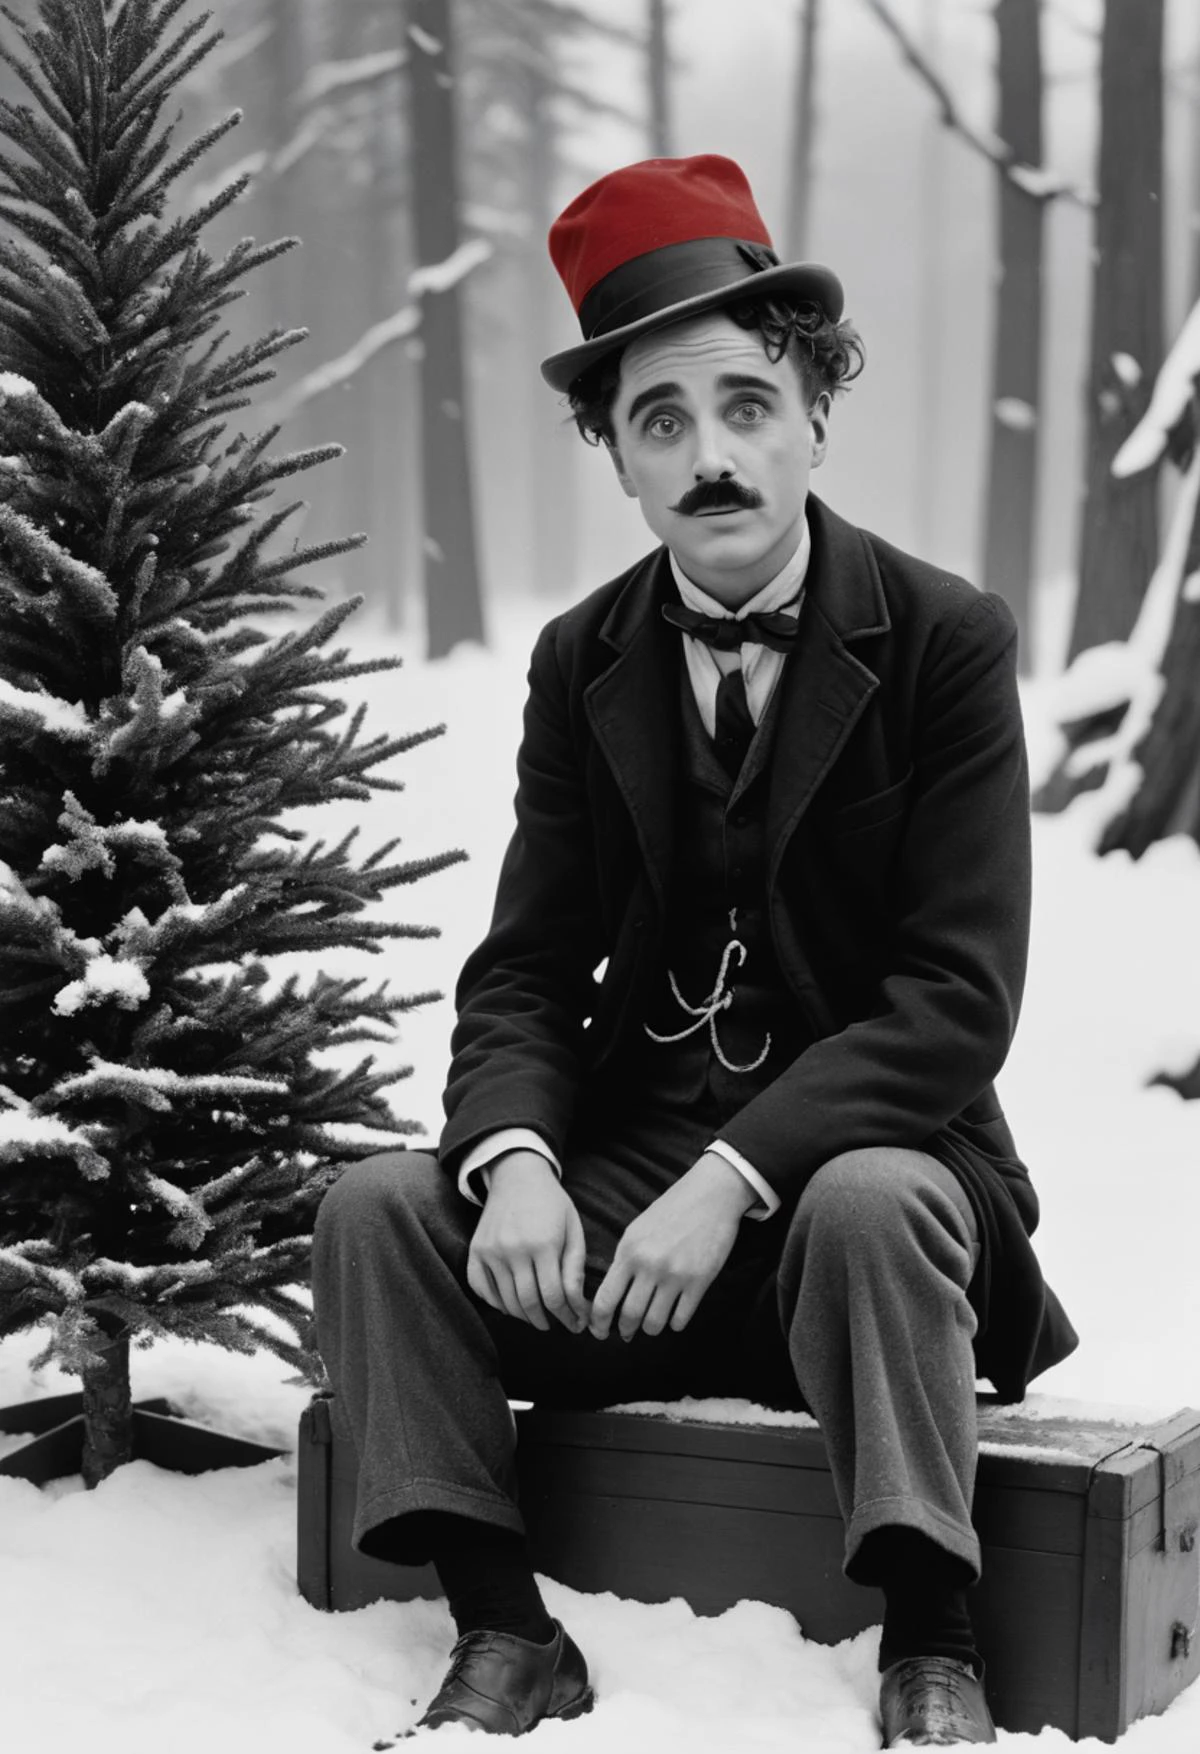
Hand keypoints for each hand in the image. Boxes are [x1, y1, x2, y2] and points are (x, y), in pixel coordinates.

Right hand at [467, 1150, 589, 1332]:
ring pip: (506, 1301)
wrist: (517, 1176)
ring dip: (524, 1316)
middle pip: (529, 1303)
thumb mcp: (573, 1230)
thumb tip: (578, 1307)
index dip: (566, 1316)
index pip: (553, 1296)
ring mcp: (491, 1251)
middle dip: (546, 1321)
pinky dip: (496, 1304)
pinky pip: (481, 1289)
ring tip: (538, 1318)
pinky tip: (511, 1305)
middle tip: (557, 1325)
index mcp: (544, 1243)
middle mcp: (514, 1249)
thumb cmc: (552, 1204)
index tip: (575, 1324)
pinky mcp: (476, 1250)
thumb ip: (575, 1269)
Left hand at [588, 1151, 757, 1341]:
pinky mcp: (700, 1281)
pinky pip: (681, 1319)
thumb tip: (612, 1293)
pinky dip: (675, 1323)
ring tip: (651, 1324)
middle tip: (626, 1334)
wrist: (710, 1195)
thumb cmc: (671, 1210)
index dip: (598, 1322)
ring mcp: (676, 1275)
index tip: (599, 1331)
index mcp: (629, 1251)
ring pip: (655, 1323)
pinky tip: (674, 1317)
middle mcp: (650, 1266)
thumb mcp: (637, 1230)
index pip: (605, 1298)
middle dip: (625, 1330)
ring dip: (651, 1328)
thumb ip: (624, 1260)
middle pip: (630, 1315)